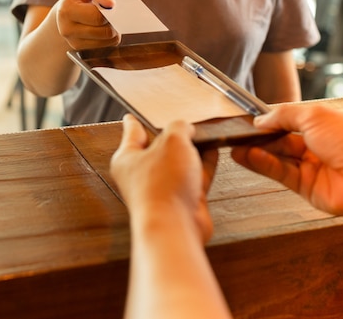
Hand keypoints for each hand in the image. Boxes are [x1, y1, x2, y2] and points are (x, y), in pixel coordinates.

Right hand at [55, 0, 120, 50]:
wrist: (64, 14)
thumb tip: (110, 4)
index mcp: (67, 11)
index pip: (97, 17)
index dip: (108, 12)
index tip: (109, 6)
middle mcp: (67, 29)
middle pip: (104, 32)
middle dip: (113, 23)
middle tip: (111, 15)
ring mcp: (73, 42)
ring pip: (107, 41)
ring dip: (113, 31)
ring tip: (106, 21)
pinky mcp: (80, 49)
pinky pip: (105, 47)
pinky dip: (108, 39)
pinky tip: (102, 29)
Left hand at [110, 114, 218, 242]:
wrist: (175, 226)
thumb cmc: (163, 185)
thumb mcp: (172, 141)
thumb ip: (179, 128)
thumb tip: (187, 130)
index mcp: (127, 159)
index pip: (131, 133)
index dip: (133, 122)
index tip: (130, 116)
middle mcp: (142, 174)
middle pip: (158, 147)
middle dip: (172, 134)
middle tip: (184, 120)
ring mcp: (163, 187)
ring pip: (179, 162)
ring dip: (193, 148)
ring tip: (206, 132)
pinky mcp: (183, 199)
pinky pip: (195, 175)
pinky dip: (205, 163)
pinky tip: (215, 149)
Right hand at [231, 104, 342, 214]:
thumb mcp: (314, 115)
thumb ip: (283, 115)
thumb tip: (261, 119)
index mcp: (323, 126)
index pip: (288, 123)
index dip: (268, 123)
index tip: (248, 122)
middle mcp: (317, 148)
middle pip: (280, 142)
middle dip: (258, 139)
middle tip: (236, 136)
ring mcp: (313, 169)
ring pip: (277, 160)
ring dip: (255, 153)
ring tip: (235, 148)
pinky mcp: (308, 189)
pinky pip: (281, 175)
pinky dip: (264, 165)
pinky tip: (249, 157)